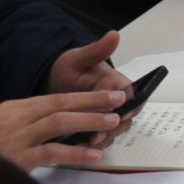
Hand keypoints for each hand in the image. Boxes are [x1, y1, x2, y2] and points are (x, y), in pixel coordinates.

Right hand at [0, 89, 125, 170]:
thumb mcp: (7, 124)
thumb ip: (33, 120)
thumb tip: (66, 118)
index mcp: (19, 107)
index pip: (57, 98)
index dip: (86, 96)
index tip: (111, 94)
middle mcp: (20, 118)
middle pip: (61, 105)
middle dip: (93, 101)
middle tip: (120, 101)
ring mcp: (18, 138)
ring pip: (58, 123)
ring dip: (88, 121)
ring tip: (112, 122)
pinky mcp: (17, 158)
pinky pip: (51, 152)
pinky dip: (74, 153)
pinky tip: (93, 155)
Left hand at [43, 31, 133, 147]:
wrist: (50, 81)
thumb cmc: (67, 69)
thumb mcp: (78, 59)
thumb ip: (96, 51)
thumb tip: (114, 34)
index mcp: (116, 84)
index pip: (133, 97)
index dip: (128, 107)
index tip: (117, 113)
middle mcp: (115, 101)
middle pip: (126, 117)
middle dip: (114, 127)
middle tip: (98, 135)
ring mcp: (105, 115)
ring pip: (114, 131)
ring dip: (105, 138)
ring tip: (89, 143)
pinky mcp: (94, 127)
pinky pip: (100, 139)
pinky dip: (93, 145)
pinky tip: (81, 149)